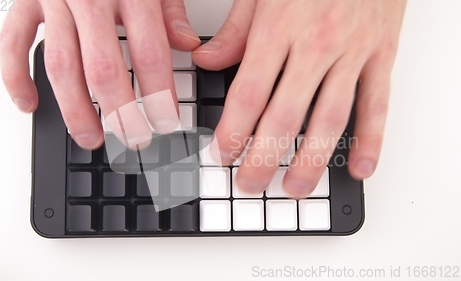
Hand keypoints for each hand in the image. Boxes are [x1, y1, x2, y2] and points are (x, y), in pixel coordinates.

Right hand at [0, 0, 200, 148]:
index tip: (166, 122)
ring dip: (75, 110)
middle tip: (133, 139)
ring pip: (60, 66)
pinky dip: (15, 77)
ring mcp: (54, 1)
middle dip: (119, 113)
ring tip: (91, 137)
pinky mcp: (25, 1)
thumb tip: (188, 44)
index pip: (148, 54)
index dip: (158, 95)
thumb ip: (170, 9)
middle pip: (103, 69)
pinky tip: (29, 104)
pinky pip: (12, 42)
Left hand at [193, 0, 406, 197]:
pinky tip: (360, 166)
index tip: (222, 154)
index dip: (233, 131)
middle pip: (285, 116)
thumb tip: (206, 61)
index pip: (249, 94)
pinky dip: (373, 139)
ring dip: (312, 161)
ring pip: (330, 119)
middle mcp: (315, 45)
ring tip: (294, 187)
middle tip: (249, 183)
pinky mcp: (381, 56)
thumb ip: (234, 31)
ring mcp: (352, 53)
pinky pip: (378, 104)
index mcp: (279, 28)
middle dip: (263, 158)